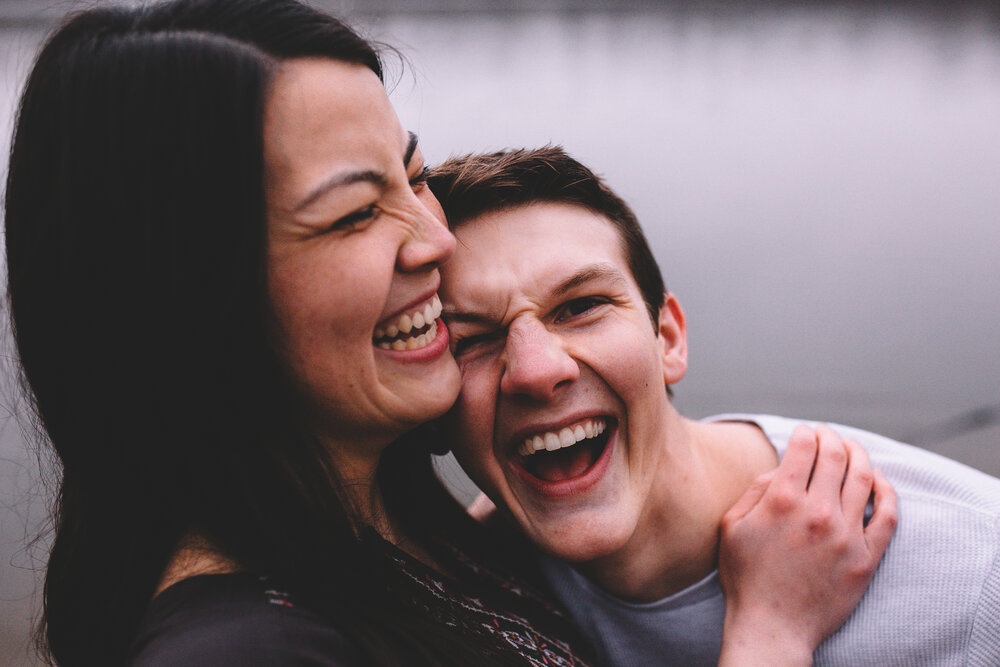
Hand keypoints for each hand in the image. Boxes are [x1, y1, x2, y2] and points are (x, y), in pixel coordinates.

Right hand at [716, 425, 896, 666]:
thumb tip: (780, 469)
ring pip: (864, 478)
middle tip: (828, 435)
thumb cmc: (746, 578)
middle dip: (832, 437)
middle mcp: (817, 512)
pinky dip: (886, 492)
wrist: (772, 627)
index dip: (805, 432)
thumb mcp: (732, 527)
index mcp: (781, 500)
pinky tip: (880, 481)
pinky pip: (887, 516)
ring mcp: (845, 535)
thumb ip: (754, 491)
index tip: (805, 432)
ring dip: (860, 455)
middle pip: (836, 456)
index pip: (804, 447)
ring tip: (853, 450)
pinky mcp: (865, 558)